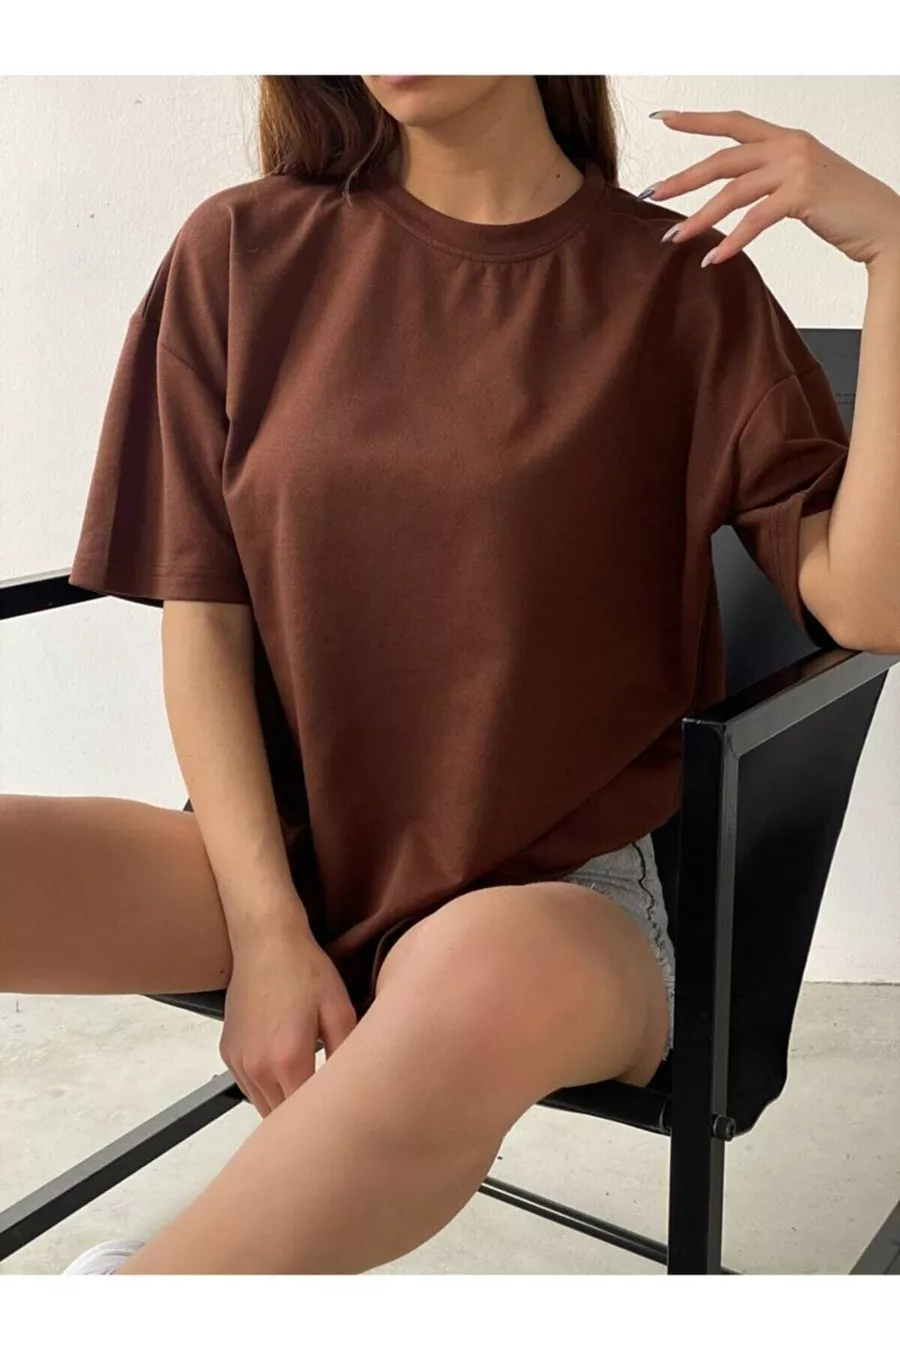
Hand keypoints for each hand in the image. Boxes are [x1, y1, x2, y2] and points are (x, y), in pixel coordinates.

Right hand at [219, 906, 357, 1117]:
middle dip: (304, 1121)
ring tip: (309, 1089)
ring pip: (263, 1107)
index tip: (342, 1124)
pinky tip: (288, 1068)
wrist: (266, 941)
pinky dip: (268, 1089)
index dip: (325, 1124)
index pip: (304, 1119)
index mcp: (288, 1061)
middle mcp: (257, 1068)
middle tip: (330, 1112)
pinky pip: (250, 1088)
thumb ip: (346, 1058)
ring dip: (285, 1105)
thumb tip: (355, 1092)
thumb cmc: (306, 972)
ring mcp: (238, 1063)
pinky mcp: (228, 1054)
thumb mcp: (340, 1011)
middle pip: (281, 1119)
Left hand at [642, 109, 899, 270]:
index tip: (663, 118)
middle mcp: (789, 146)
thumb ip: (772, 178)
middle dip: (684, 178)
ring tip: (674, 238)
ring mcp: (796, 168)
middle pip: (723, 159)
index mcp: (786, 139)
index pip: (734, 123)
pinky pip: (755, 219)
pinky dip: (732, 241)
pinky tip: (714, 259)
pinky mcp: (802, 194)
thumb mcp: (803, 183)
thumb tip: (734, 193)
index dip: (697, 120)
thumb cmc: (843, 209)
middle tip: (652, 194)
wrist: (884, 224)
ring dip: (699, 218)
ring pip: (733, 192)